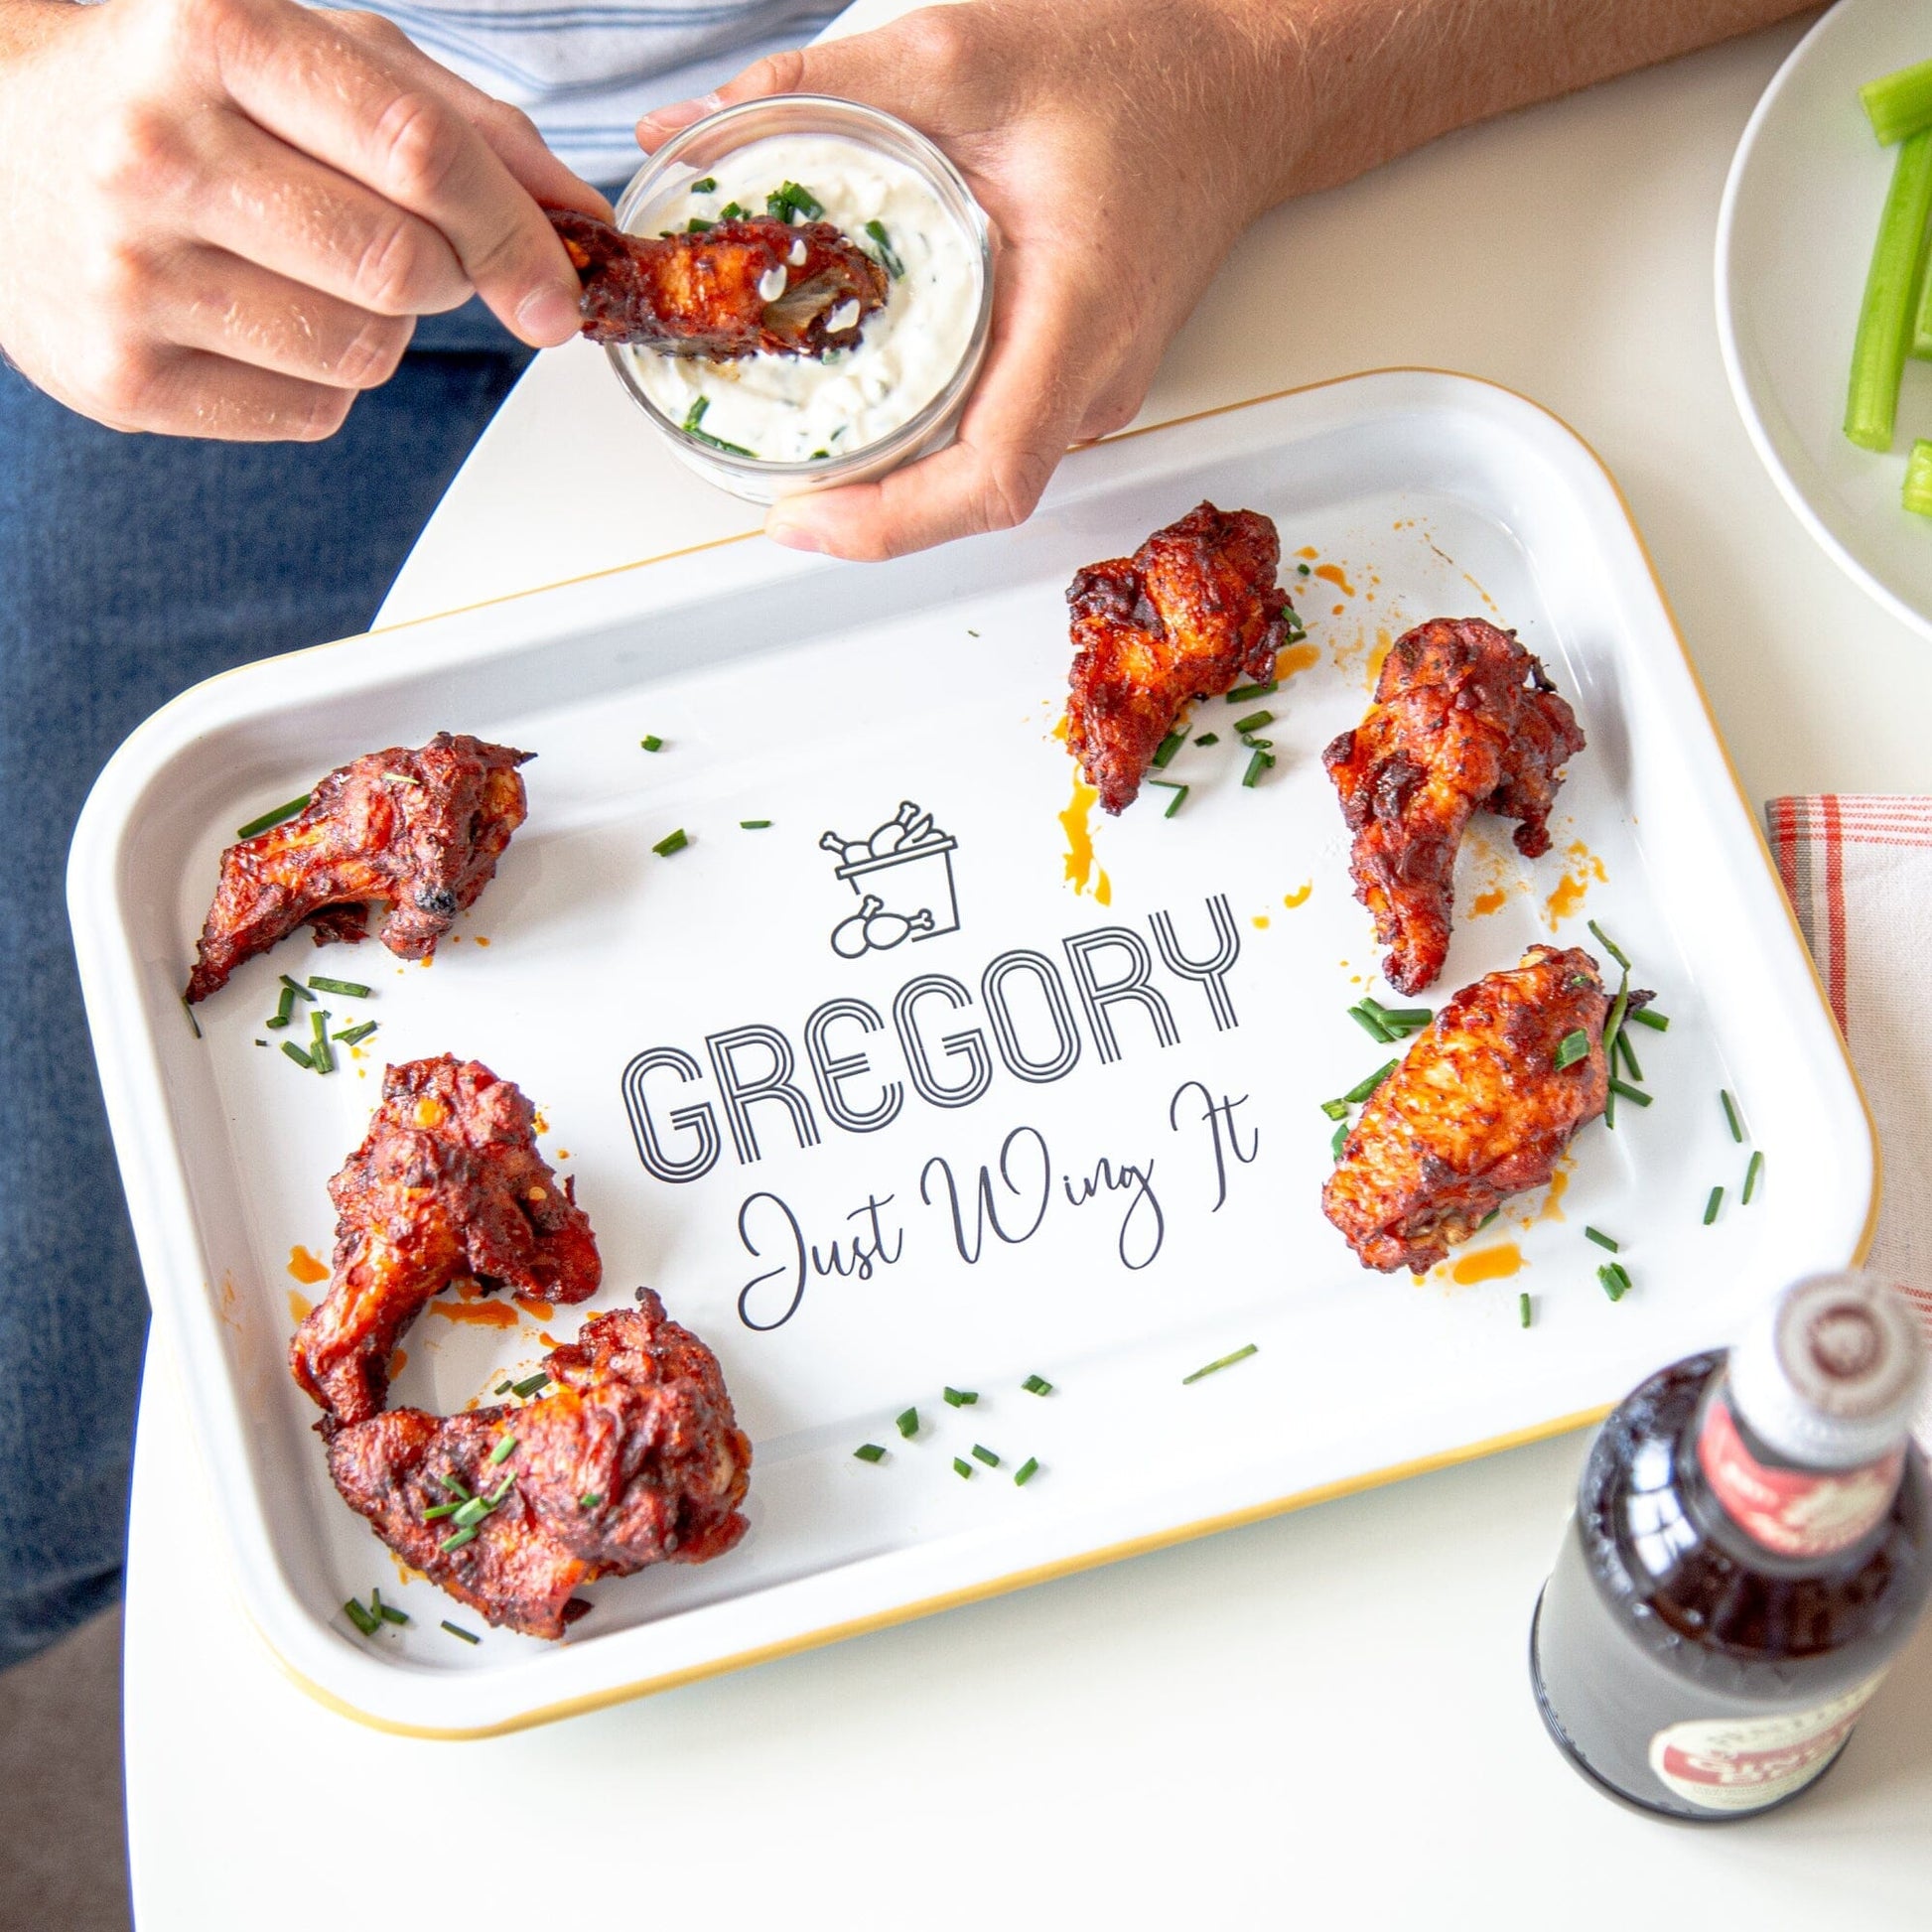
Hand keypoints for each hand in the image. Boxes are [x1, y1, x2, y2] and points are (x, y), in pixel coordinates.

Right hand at [0, 0, 607, 438]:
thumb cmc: (180, 92)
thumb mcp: (314, 54)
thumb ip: (459, 124)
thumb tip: (579, 219)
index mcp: (216, 34)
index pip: (417, 151)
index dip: (514, 230)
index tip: (560, 285)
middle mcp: (157, 150)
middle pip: (402, 266)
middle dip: (447, 275)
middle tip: (412, 252)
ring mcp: (128, 272)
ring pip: (365, 352)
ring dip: (383, 330)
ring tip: (312, 272)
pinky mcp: (121, 379)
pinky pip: (311, 414)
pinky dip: (322, 382)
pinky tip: (257, 319)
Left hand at [637, 0, 1296, 560]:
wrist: (1242, 90)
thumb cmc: (1145, 73)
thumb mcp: (967, 54)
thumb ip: (826, 86)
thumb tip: (697, 125)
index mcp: (1079, 315)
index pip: (989, 476)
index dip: (889, 522)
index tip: (804, 518)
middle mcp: (1097, 379)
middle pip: (971, 494)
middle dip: (866, 508)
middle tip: (770, 477)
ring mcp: (1097, 391)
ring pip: (981, 476)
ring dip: (892, 479)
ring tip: (802, 445)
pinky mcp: (1086, 383)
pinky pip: (998, 437)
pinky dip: (927, 438)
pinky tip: (870, 401)